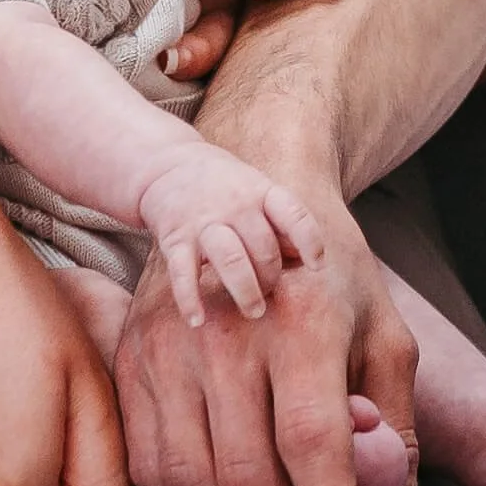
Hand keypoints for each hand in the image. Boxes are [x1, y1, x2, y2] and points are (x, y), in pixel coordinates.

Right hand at [114, 191, 419, 485]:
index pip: (313, 441)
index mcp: (300, 319)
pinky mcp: (133, 361)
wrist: (238, 191)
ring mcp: (170, 347)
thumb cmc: (325, 266)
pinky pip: (149, 465)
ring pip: (190, 481)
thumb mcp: (382, 332)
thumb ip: (396, 432)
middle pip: (248, 474)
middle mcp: (228, 332)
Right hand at [137, 142, 325, 325]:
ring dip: (245, 290)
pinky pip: (183, 273)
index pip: (293, 214)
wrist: (167, 165)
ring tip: (254, 311)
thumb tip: (312, 262)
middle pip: (263, 247)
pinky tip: (197, 320)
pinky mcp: (175, 238)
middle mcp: (234, 205)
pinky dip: (189, 299)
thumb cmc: (225, 187)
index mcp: (261, 192)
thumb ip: (282, 224)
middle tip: (269, 295)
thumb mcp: (258, 191)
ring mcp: (203, 221)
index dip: (309, 241)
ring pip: (230, 259)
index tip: (317, 266)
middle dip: (271, 277)